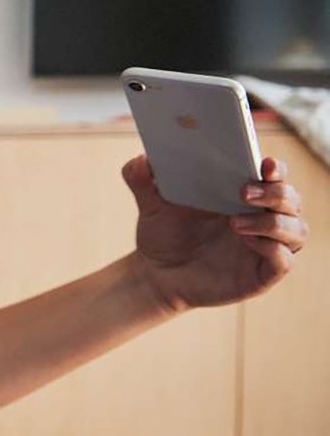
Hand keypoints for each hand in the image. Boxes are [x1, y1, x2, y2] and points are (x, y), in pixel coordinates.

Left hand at [125, 155, 307, 311]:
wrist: (156, 274)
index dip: (275, 167)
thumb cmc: (164, 233)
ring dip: (272, 222)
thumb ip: (142, 180)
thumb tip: (139, 161)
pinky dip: (273, 249)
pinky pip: (284, 259)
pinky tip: (248, 242)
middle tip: (243, 192)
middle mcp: (263, 216)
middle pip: (290, 198)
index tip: (263, 163)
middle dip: (274, 192)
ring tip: (235, 223)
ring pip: (295, 229)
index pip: (274, 174)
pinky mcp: (263, 273)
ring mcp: (266, 245)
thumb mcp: (151, 205)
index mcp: (244, 192)